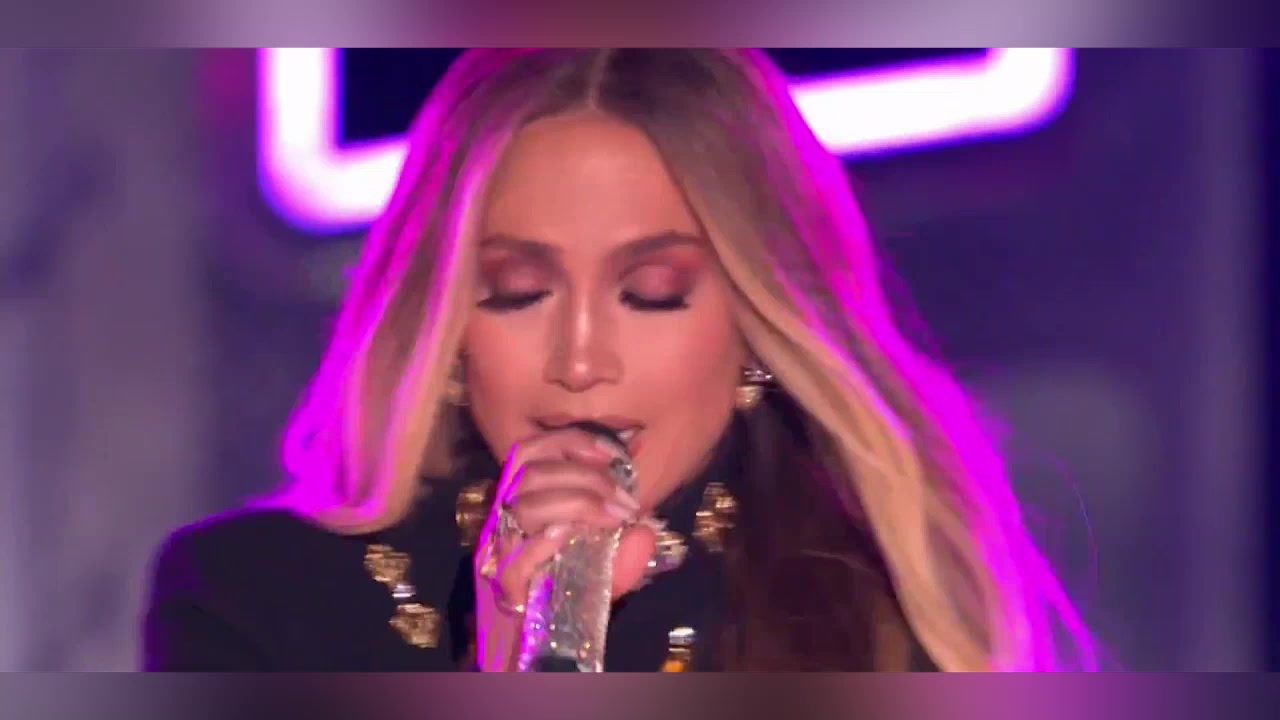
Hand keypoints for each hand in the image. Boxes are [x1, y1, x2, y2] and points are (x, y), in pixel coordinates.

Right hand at [473, 427, 657, 670]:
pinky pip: (516, 560)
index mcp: (527, 498)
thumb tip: (644, 531)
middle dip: (587, 479)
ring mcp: (503, 550)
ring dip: (575, 504)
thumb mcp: (610, 562)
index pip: (531, 450)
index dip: (571, 443)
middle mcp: (508, 517)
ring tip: (612, 518)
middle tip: (626, 503)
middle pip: (531, 473)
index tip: (613, 455)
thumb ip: (628, 547)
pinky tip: (570, 536)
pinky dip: (543, 544)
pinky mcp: (505, 585)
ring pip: (524, 506)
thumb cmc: (577, 586)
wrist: (551, 637)